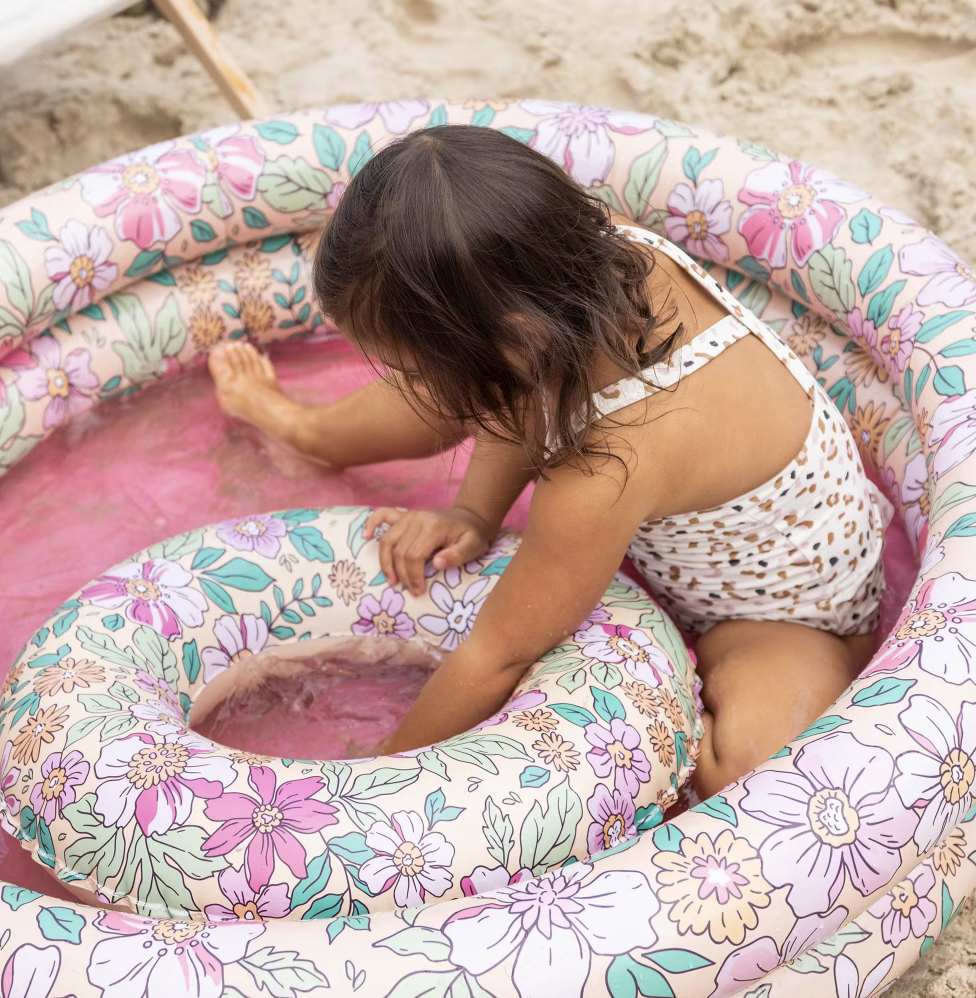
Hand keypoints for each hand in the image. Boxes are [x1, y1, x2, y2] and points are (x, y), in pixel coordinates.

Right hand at [363, 506, 493, 595]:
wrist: (471, 517)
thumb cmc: (473, 535)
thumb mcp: (473, 547)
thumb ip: (458, 555)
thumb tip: (437, 563)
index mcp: (433, 527)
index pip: (414, 555)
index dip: (413, 576)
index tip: (419, 591)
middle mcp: (417, 519)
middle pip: (400, 551)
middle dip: (403, 575)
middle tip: (411, 591)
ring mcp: (409, 515)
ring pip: (388, 541)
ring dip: (386, 562)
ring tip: (392, 580)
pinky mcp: (405, 515)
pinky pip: (383, 515)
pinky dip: (372, 524)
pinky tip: (365, 536)